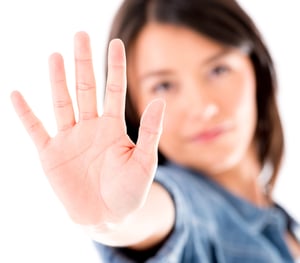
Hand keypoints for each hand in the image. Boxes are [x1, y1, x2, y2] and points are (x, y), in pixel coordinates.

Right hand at [11, 32, 164, 226]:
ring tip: (56, 56)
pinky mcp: (51, 154)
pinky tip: (17, 94)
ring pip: (62, 102)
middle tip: (80, 36)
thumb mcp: (145, 161)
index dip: (115, 67)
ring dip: (58, 80)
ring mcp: (69, 139)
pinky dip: (26, 114)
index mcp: (113, 127)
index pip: (114, 90)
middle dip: (83, 63)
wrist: (107, 216)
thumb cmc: (129, 190)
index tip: (115, 43)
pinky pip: (36, 130)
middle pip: (86, 88)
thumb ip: (151, 132)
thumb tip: (160, 100)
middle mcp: (90, 127)